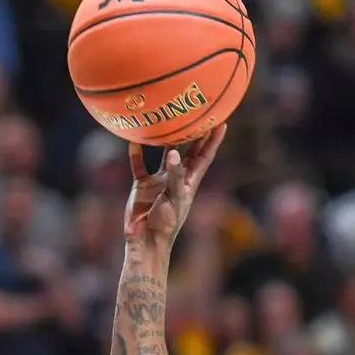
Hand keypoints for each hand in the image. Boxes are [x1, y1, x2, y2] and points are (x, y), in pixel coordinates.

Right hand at [124, 126, 227, 257]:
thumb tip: (173, 152)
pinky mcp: (142, 186)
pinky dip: (136, 154)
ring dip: (165, 140)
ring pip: (163, 154)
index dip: (213, 140)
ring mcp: (159, 181)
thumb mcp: (175, 198)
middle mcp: (176, 178)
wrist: (145, 240)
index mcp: (190, 182)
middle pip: (187, 151)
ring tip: (167, 120)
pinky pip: (139, 165)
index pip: (204, 156)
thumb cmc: (166, 223)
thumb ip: (174, 175)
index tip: (221, 122)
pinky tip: (133, 140)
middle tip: (197, 114)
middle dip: (194, 134)